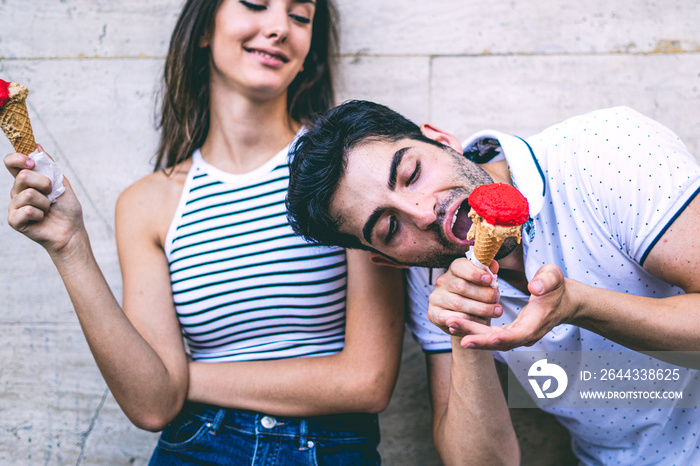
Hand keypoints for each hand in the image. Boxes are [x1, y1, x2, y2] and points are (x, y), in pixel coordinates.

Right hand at [4, 146, 83, 252]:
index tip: (32, 161)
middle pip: (23, 176)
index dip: (18, 158)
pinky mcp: (14, 220)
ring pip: (28, 194)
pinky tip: (41, 219)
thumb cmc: (67, 208)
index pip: (11, 162)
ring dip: (45, 202)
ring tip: (48, 209)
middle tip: (51, 193)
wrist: (71, 230)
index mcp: (27, 180)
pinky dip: (40, 214)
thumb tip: (37, 146)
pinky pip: (27, 210)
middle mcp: (17, 191)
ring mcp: (14, 206)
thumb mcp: (61, 182)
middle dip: (44, 184)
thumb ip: (48, 165)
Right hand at [428, 257, 502, 334]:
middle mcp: (442, 282)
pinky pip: (449, 317)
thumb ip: (488, 274)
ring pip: (458, 302)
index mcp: (454, 270)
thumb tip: (493, 264)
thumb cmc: (476, 298)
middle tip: (497, 299)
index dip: (474, 272)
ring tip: (495, 311)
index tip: (489, 279)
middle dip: (483, 294)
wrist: (465, 320)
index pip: (459, 266)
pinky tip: (476, 319)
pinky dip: (465, 319)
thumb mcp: (484, 284)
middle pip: (461, 286)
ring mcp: (437, 298)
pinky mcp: (434, 314)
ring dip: (480, 308)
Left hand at [456, 265, 575, 349]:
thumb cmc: (557, 287)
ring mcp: (519, 335)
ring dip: (471, 333)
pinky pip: (492, 336)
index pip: (516, 335)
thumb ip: (546, 281)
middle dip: (475, 336)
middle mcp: (526, 334)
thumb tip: (534, 287)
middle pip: (498, 341)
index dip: (496, 338)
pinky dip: (476, 331)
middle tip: (451, 325)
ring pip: (493, 340)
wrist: (565, 301)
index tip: (477, 338)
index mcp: (536, 322)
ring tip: (450, 324)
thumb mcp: (554, 277)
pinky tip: (459, 324)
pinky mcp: (513, 332)